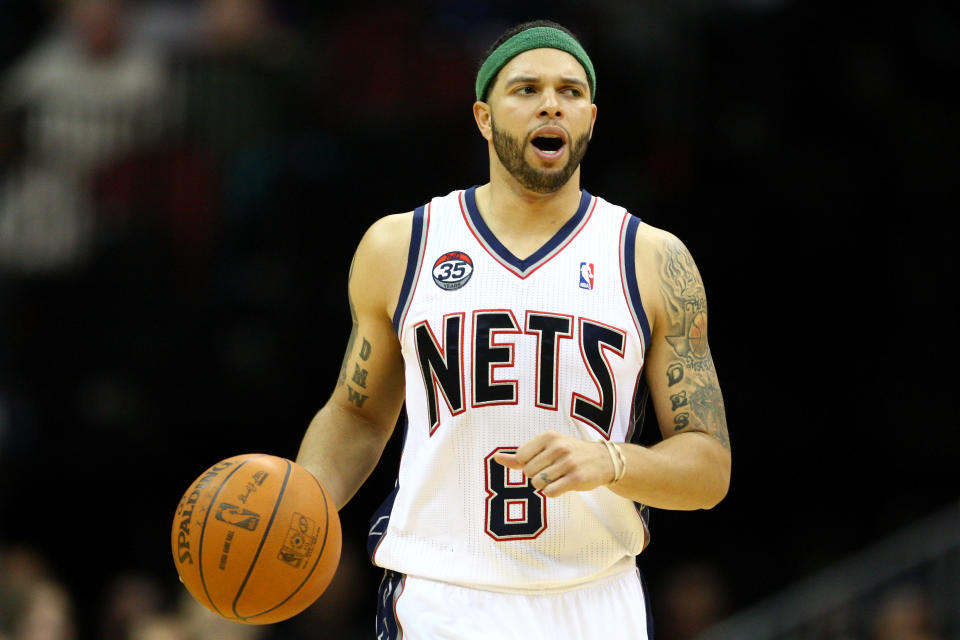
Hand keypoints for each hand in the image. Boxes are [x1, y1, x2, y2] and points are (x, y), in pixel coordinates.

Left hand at [493, 430, 614, 497]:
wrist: (603, 460)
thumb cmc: (569, 454)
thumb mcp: (547, 448)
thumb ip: (520, 455)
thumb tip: (495, 458)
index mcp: (548, 437)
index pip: (520, 457)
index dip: (528, 465)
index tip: (542, 461)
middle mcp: (558, 447)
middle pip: (528, 473)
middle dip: (536, 476)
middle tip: (553, 470)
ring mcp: (568, 463)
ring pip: (537, 484)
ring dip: (545, 485)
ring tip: (559, 477)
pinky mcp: (576, 478)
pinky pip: (550, 492)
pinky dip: (553, 492)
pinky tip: (564, 484)